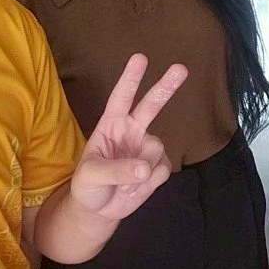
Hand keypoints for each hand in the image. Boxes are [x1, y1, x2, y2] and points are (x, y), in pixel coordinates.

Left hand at [68, 53, 186, 221]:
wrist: (98, 210)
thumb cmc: (87, 185)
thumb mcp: (90, 177)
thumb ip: (115, 170)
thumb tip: (145, 168)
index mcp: (110, 125)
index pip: (120, 98)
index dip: (130, 78)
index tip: (140, 58)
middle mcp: (132, 131)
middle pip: (151, 105)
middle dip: (165, 87)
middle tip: (181, 68)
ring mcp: (146, 147)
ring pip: (157, 150)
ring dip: (141, 172)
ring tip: (123, 185)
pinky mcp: (158, 166)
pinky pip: (162, 170)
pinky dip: (148, 184)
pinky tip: (134, 189)